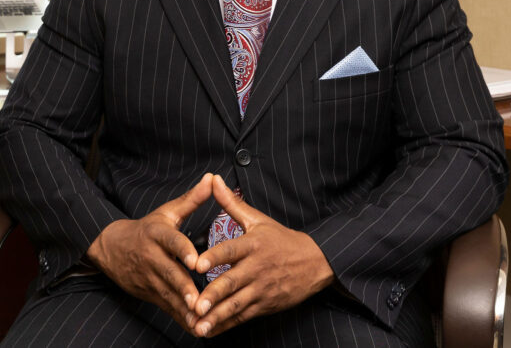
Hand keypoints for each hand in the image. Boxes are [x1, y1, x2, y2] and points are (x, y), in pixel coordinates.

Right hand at [86, 173, 212, 331]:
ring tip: (199, 318)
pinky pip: (166, 306)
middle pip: (169, 273)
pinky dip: (179, 317)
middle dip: (184, 288)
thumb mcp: (166, 213)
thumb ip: (191, 199)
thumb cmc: (146, 229)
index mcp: (157, 234)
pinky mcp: (149, 293)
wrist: (111, 248)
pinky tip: (194, 327)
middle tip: (198, 300)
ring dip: (183, 307)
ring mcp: (148, 277)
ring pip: (168, 293)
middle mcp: (151, 256)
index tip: (196, 261)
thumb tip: (212, 179)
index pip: (172, 241)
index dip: (183, 251)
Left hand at [191, 175, 334, 336]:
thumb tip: (213, 179)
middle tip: (194, 305)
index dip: (214, 257)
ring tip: (199, 326)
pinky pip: (244, 317)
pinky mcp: (266, 305)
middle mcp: (257, 268)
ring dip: (217, 316)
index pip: (231, 251)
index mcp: (253, 244)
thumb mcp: (257, 219)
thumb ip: (231, 203)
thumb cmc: (281, 238)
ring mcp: (262, 289)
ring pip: (237, 305)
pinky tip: (211, 331)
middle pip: (232, 282)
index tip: (198, 264)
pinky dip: (227, 324)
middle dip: (212, 296)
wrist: (316, 262)